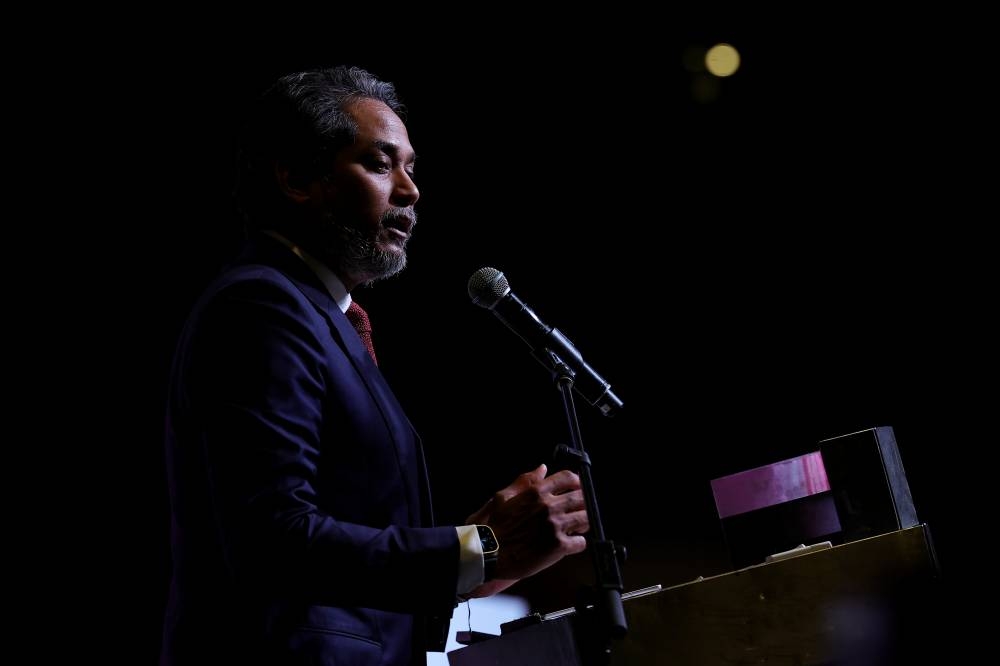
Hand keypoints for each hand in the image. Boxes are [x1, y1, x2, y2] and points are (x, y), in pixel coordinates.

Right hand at [464, 464, 588, 597]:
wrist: (488, 553)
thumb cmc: (494, 526)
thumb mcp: (504, 497)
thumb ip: (525, 481)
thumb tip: (542, 468)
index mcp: (536, 492)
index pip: (567, 478)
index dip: (577, 483)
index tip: (577, 489)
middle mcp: (548, 506)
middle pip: (581, 498)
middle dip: (583, 504)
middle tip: (579, 511)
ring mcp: (555, 526)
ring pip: (585, 518)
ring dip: (583, 523)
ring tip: (577, 528)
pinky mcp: (558, 546)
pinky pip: (580, 542)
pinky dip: (578, 543)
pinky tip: (570, 544)